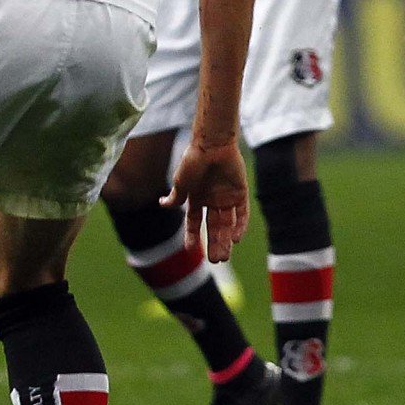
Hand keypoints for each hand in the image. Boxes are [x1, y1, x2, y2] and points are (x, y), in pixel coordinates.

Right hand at [162, 135, 249, 261]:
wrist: (212, 145)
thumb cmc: (193, 161)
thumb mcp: (181, 182)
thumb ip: (175, 197)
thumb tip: (162, 205)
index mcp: (196, 198)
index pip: (194, 221)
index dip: (192, 235)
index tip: (190, 248)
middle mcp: (212, 200)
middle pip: (214, 227)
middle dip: (214, 243)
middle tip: (216, 260)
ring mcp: (227, 197)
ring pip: (227, 224)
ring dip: (226, 240)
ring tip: (224, 256)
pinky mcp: (241, 192)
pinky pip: (241, 214)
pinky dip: (239, 226)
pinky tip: (235, 239)